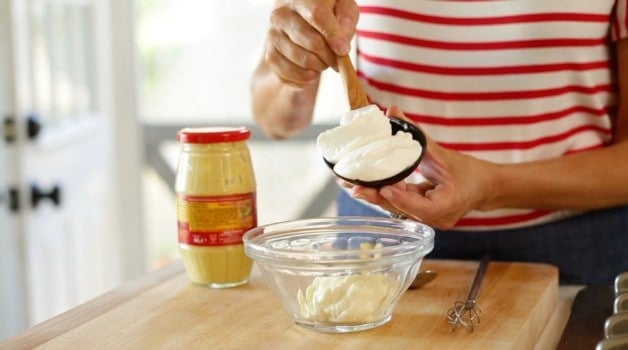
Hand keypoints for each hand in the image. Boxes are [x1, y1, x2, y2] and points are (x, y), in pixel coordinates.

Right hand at [264, 0, 358, 86]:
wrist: (302, 29)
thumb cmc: (327, 17)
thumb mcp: (342, 9)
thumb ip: (346, 17)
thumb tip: (341, 40)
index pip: (317, 14)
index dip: (332, 33)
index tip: (344, 50)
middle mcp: (281, 15)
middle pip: (312, 41)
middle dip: (330, 55)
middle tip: (337, 59)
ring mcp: (273, 36)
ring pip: (303, 60)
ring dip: (320, 67)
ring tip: (323, 62)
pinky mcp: (270, 56)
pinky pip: (291, 74)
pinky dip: (306, 78)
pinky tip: (311, 71)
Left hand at [350, 107, 497, 229]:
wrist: (484, 188)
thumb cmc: (468, 171)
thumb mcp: (443, 152)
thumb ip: (416, 134)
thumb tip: (392, 111)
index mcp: (449, 205)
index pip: (421, 207)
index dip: (402, 198)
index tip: (384, 187)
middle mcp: (438, 218)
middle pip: (403, 209)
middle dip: (376, 197)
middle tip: (353, 187)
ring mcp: (430, 221)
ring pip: (398, 209)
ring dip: (375, 197)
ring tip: (351, 185)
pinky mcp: (422, 217)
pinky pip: (400, 207)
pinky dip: (384, 196)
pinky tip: (364, 187)